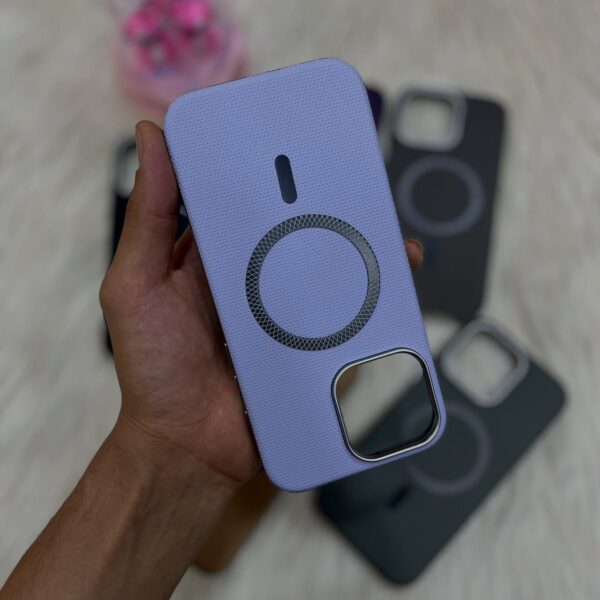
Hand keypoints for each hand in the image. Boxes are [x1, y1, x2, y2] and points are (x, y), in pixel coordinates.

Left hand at [100, 121, 423, 489]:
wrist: (191, 447)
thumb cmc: (154, 367)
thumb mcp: (136, 285)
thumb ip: (147, 217)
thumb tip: (152, 139)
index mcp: (209, 252)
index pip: (241, 194)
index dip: (264, 163)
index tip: (293, 131)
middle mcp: (250, 272)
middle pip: (292, 224)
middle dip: (322, 196)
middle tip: (352, 167)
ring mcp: (283, 304)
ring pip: (325, 261)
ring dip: (354, 237)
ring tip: (381, 216)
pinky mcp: (310, 336)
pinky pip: (345, 305)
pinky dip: (370, 287)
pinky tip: (394, 269)